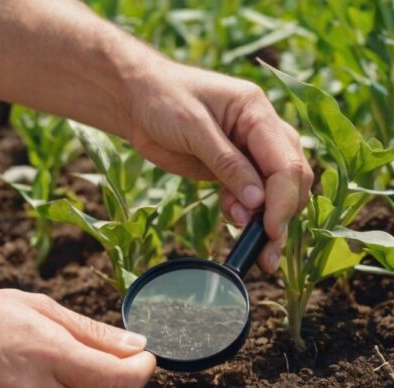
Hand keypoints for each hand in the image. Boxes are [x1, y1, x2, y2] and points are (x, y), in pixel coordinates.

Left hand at [121, 56, 312, 272]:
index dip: (283, 199)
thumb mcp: (193, 128)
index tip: (271, 230)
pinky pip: (249, 195)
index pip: (286, 162)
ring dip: (266, 219)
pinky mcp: (229, 167)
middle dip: (282, 215)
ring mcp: (247, 150)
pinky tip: (232, 217)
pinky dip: (245, 212)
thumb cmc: (162, 99)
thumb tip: (257, 202)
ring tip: (251, 245)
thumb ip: (226, 163)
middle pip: (290, 179)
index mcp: (257, 112)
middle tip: (266, 250)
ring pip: (273, 190)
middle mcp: (260, 131)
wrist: (134, 98)